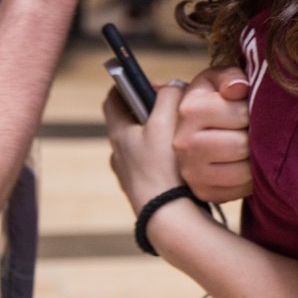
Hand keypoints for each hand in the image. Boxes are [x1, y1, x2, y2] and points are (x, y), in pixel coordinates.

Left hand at [105, 81, 187, 214]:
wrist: (164, 215)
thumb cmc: (162, 167)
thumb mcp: (166, 122)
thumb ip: (169, 97)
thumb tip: (173, 86)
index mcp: (118, 133)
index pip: (113, 98)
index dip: (128, 84)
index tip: (148, 82)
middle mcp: (118, 153)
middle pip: (130, 121)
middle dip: (150, 111)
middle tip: (173, 108)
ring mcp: (129, 173)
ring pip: (142, 144)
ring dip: (159, 136)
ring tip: (182, 136)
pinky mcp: (142, 189)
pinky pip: (151, 165)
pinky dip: (163, 158)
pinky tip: (183, 163)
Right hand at [174, 66, 252, 203]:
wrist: (199, 129)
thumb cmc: (216, 99)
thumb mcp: (220, 80)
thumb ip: (230, 77)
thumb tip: (237, 89)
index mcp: (189, 110)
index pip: (240, 114)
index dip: (252, 111)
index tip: (248, 109)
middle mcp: (184, 143)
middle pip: (242, 145)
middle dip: (255, 136)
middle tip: (252, 130)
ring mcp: (191, 171)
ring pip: (244, 171)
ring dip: (256, 158)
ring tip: (252, 146)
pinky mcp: (203, 192)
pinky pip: (241, 190)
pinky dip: (251, 179)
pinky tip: (246, 163)